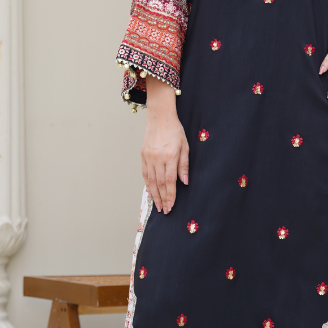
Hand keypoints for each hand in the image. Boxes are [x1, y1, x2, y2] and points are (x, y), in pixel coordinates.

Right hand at [141, 78, 188, 212]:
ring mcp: (148, 157)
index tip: (171, 206)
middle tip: (165, 211)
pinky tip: (150, 192)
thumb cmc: (175, 130)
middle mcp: (157, 158)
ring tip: (157, 206)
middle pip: (159, 184)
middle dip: (162, 199)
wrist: (160, 117)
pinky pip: (145, 173)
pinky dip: (147, 184)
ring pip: (150, 181)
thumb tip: (184, 182)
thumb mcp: (185, 146)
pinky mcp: (143, 155)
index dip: (170, 196)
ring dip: (154, 195)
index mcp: (170, 156)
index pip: (170, 182)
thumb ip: (184, 165)